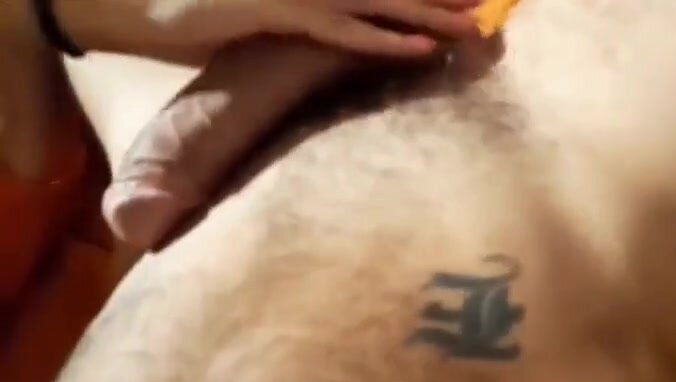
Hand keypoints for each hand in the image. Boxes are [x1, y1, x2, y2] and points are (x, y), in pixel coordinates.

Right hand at [55, 0, 480, 61]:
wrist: (148, 4)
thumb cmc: (214, 10)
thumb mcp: (277, 12)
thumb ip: (318, 19)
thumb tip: (354, 31)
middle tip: (490, 1)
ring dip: (432, 10)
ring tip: (478, 23)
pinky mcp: (277, 10)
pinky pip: (342, 28)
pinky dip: (384, 38)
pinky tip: (424, 46)